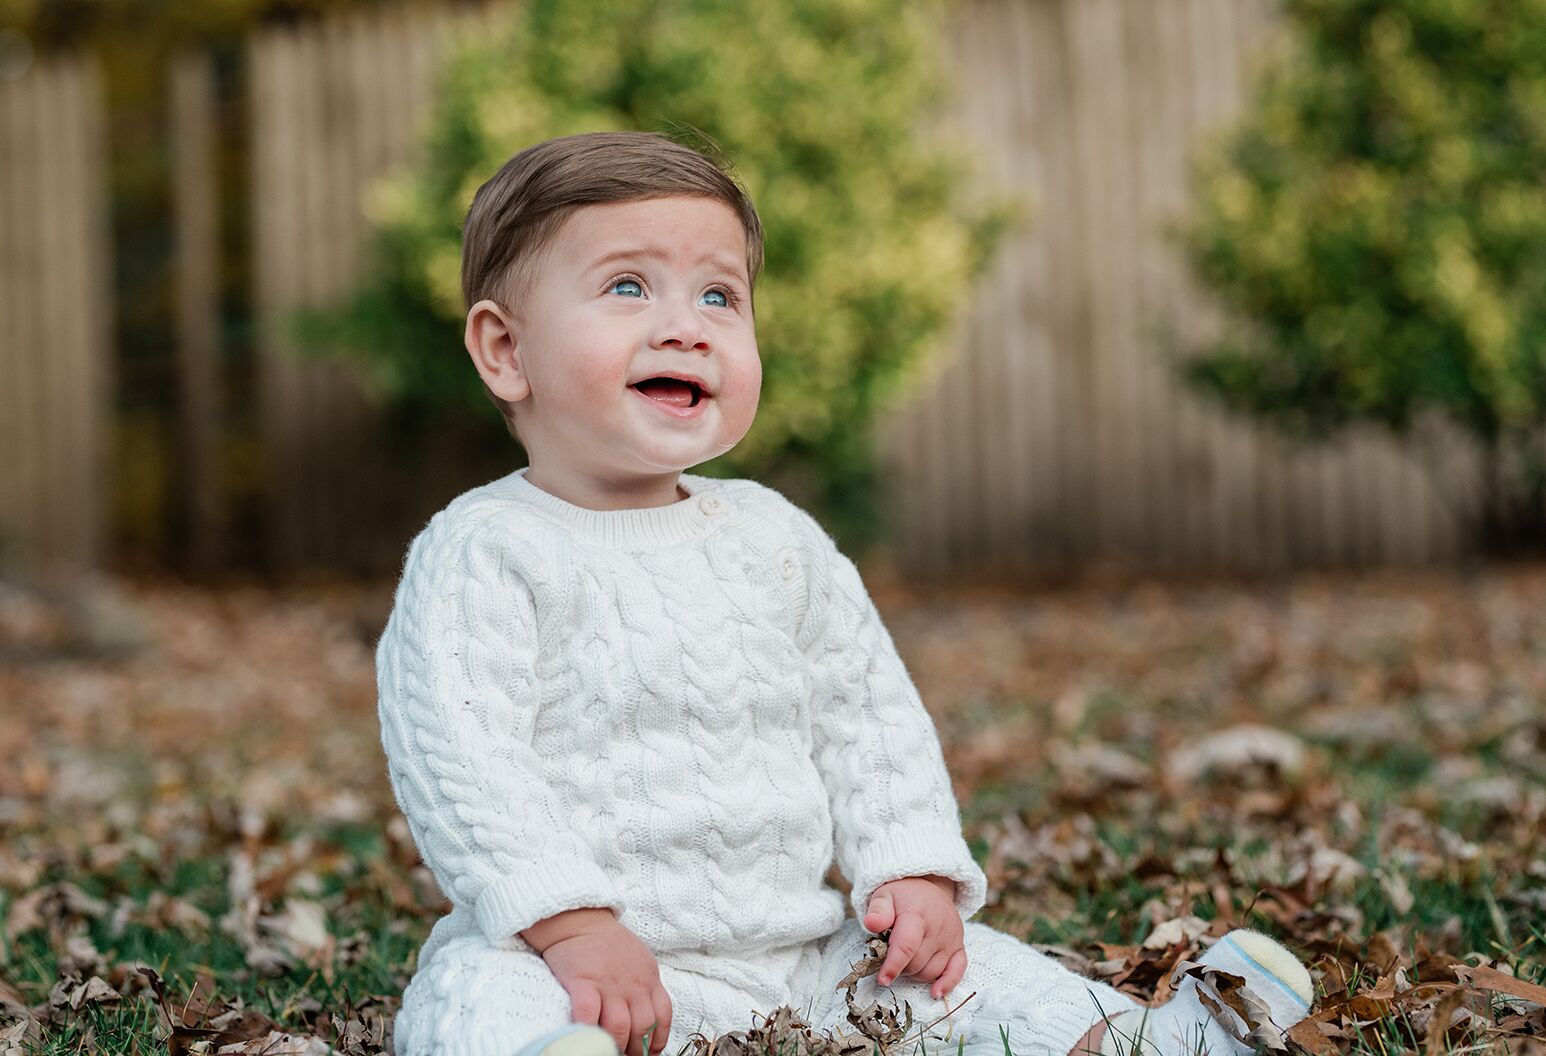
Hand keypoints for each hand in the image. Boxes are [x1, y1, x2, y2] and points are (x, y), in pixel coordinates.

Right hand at [521, 908, 672, 1055]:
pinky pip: (588, 1013)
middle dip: (637, 1048)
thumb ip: (644, 985)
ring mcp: (608, 983)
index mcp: (649, 977)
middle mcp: (633, 983)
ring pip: (620, 1026)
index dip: (658, 1040)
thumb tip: (647, 1019)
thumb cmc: (607, 943)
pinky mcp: (582, 981)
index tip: (650, 1052)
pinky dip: (589, 1030)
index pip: (663, 1015)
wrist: (580, 918)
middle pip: (643, 1026)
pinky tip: (587, 1038)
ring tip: (609, 1051)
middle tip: (627, 1054)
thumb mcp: (639, 960)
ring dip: (616, 1045)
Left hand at [862, 874, 965, 999]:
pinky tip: (935, 992)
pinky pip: (958, 970)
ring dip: (916, 974)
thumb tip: (871, 924)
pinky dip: (947, 983)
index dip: (893, 966)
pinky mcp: (959, 946)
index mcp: (917, 915)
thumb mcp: (884, 896)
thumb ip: (878, 911)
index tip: (882, 979)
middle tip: (891, 957)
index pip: (906, 946)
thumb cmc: (902, 896)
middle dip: (901, 967)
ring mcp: (951, 938)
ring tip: (906, 960)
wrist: (929, 885)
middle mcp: (938, 928)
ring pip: (932, 971)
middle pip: (917, 963)